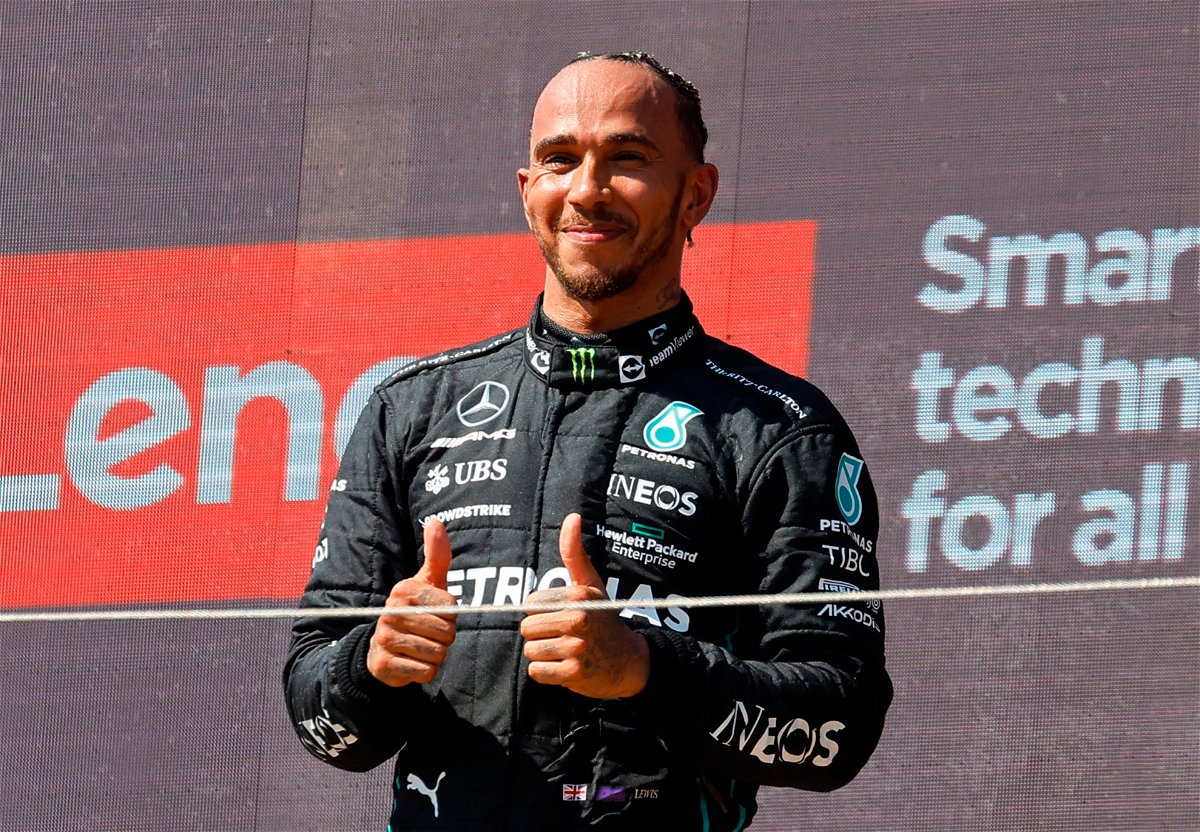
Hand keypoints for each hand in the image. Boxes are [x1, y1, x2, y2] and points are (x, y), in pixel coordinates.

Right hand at [367, 519, 457, 686]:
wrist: (383, 649)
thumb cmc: (415, 611)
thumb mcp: (427, 582)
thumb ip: (436, 554)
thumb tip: (435, 521)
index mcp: (404, 590)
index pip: (451, 607)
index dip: (451, 615)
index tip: (437, 614)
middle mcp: (391, 612)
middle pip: (446, 632)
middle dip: (446, 637)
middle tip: (431, 633)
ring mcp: (385, 639)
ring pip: (437, 653)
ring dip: (437, 655)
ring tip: (423, 647)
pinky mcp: (384, 665)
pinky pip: (426, 672)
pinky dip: (427, 671)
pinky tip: (415, 662)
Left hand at [520, 513, 649, 698]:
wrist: (629, 662)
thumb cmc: (602, 619)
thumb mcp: (591, 584)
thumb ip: (574, 552)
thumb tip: (573, 516)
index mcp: (577, 595)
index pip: (530, 603)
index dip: (542, 612)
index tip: (563, 616)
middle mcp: (577, 619)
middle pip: (527, 628)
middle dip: (541, 634)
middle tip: (564, 636)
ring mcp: (576, 647)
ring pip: (530, 650)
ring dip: (543, 654)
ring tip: (565, 651)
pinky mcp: (574, 673)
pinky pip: (536, 672)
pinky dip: (546, 673)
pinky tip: (565, 667)